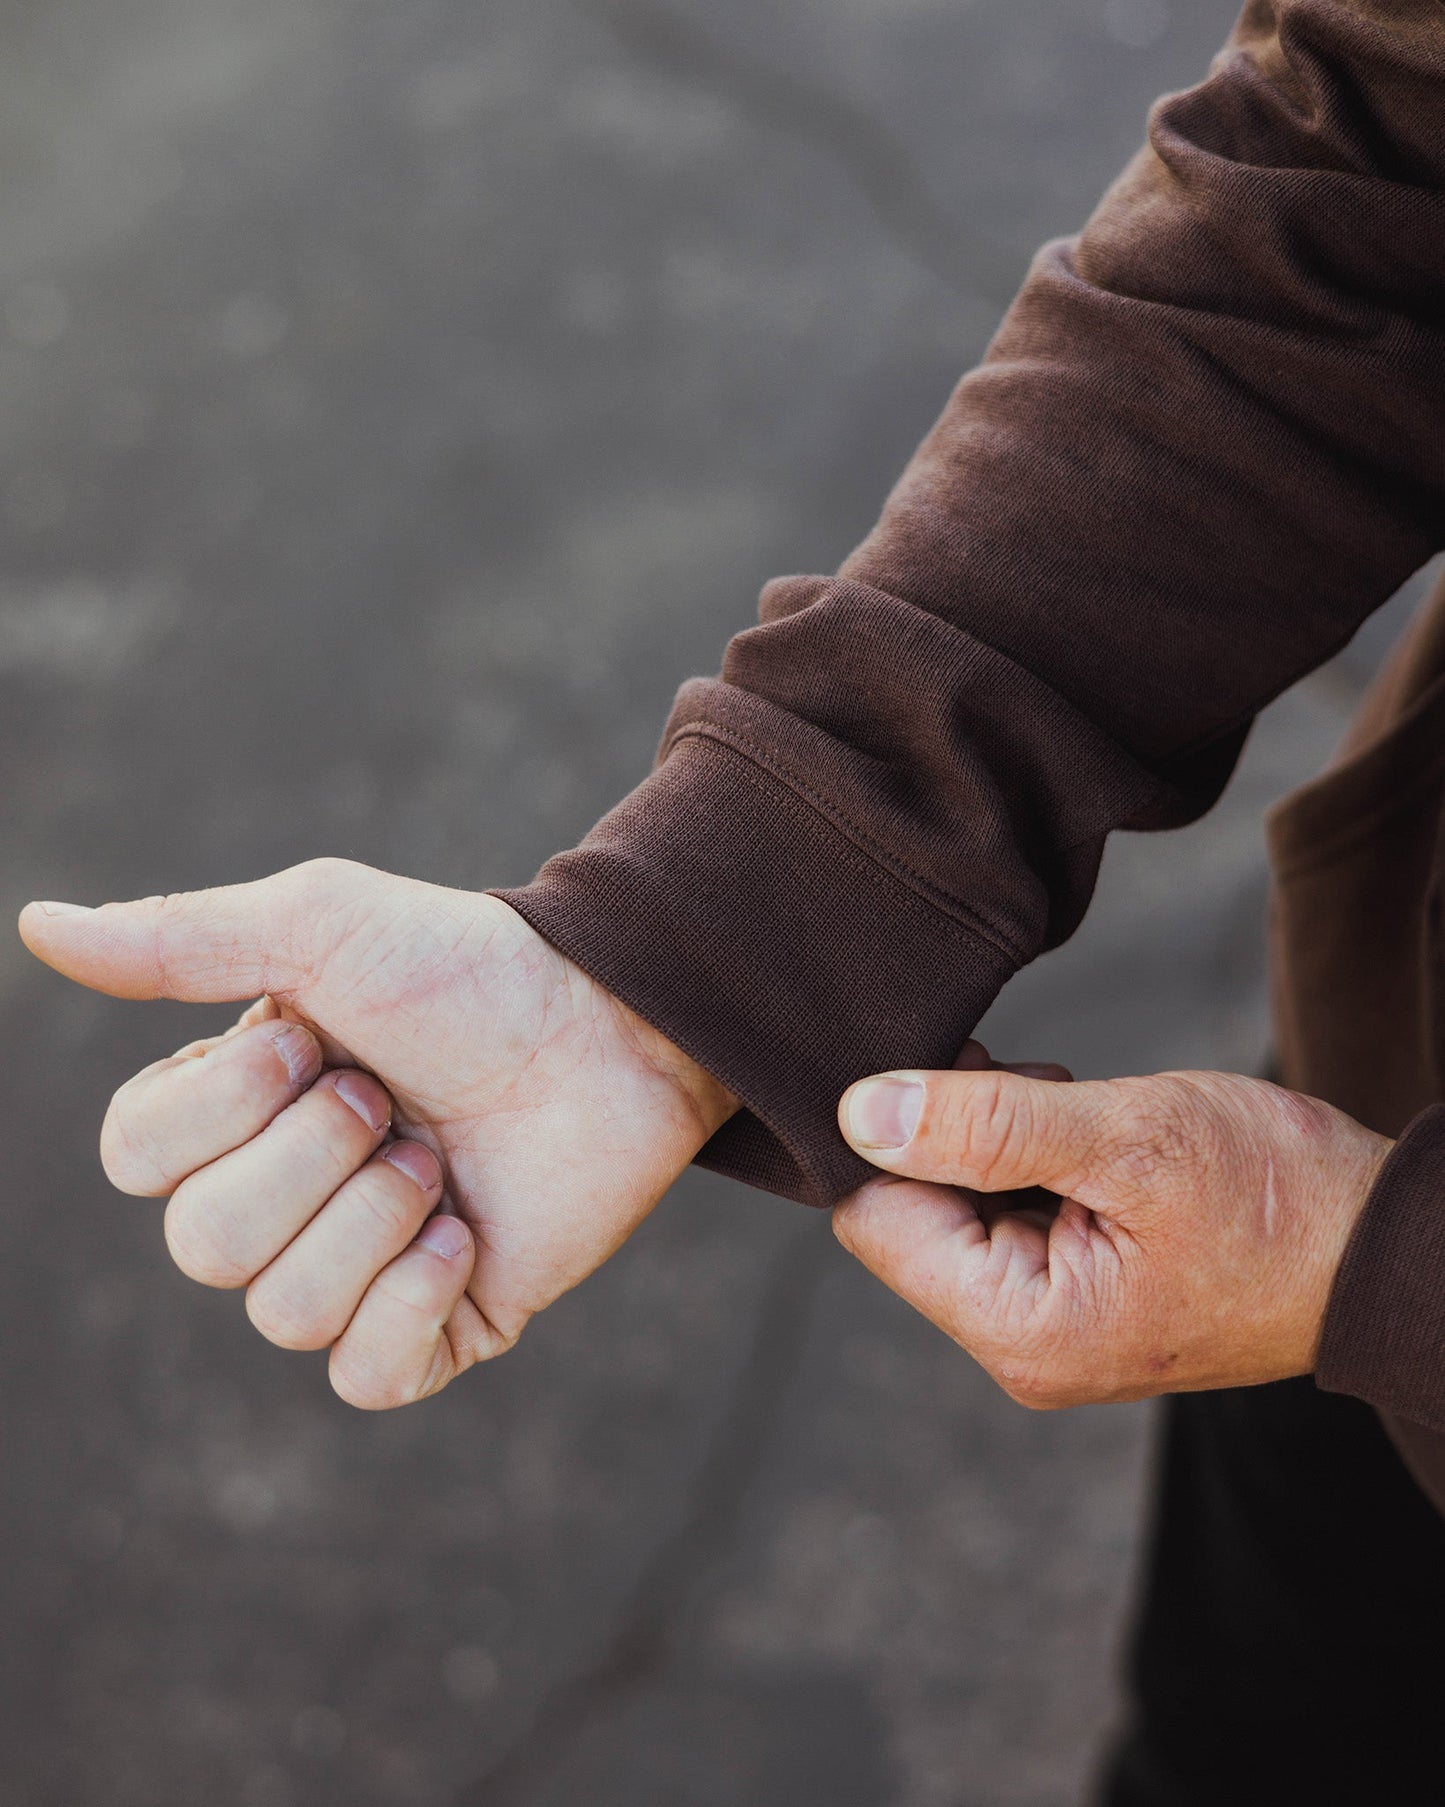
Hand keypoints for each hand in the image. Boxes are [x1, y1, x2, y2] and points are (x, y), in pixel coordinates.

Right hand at [20, 860, 733, 1406]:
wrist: (614, 1024)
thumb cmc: (467, 967)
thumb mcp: (318, 926)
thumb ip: (177, 941)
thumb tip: (36, 924)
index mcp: (236, 1109)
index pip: (135, 1160)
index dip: (219, 1107)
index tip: (312, 1039)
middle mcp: (282, 1197)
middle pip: (202, 1248)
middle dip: (313, 1160)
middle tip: (394, 1099)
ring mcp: (360, 1269)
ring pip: (282, 1314)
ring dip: (375, 1216)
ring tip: (440, 1156)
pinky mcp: (439, 1327)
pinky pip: (366, 1376)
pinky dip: (414, 1302)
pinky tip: (464, 1237)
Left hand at [831, 1042, 1390, 1405]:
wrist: (1383, 1243)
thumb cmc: (1275, 1198)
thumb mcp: (1126, 1137)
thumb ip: (984, 1124)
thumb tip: (856, 1112)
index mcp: (1019, 1328)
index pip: (875, 1218)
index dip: (898, 1136)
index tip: (969, 1078)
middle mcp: (1019, 1343)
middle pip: (911, 1212)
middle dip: (961, 1137)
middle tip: (1050, 1100)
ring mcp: (1048, 1322)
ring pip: (958, 1203)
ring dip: (1000, 1141)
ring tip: (1085, 1123)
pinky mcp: (1075, 1289)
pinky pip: (1009, 1211)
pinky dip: (1034, 1158)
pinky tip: (1092, 1140)